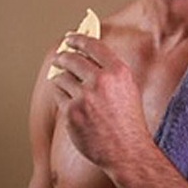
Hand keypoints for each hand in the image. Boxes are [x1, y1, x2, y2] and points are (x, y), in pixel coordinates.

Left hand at [49, 34, 150, 168]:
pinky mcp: (71, 112)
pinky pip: (59, 95)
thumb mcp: (128, 88)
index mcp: (118, 72)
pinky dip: (61, 95)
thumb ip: (111, 71)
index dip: (78, 39)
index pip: (93, 46)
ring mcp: (84, 97)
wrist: (126, 149)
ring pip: (62, 77)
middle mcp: (101, 81)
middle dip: (63, 56)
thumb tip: (90, 57)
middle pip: (72, 59)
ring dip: (60, 77)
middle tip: (59, 57)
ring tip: (63, 78)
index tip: (71, 38)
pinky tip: (67, 98)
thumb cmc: (129, 121)